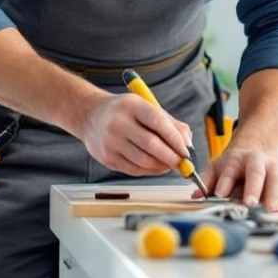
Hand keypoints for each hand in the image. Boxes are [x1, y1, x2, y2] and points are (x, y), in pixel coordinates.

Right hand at [75, 94, 193, 176]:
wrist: (90, 115)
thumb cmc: (124, 111)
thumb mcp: (145, 106)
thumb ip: (170, 123)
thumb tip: (187, 144)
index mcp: (131, 105)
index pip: (157, 122)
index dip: (175, 138)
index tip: (186, 150)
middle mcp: (118, 123)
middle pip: (151, 145)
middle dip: (171, 157)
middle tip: (183, 163)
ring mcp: (110, 142)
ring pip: (143, 161)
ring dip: (162, 166)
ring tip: (170, 165)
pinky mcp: (107, 158)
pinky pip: (134, 170)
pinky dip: (150, 171)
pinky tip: (156, 167)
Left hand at [193, 139, 277, 211]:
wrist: (257, 146)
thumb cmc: (235, 163)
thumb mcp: (217, 166)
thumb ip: (207, 181)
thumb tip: (195, 196)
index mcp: (237, 159)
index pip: (230, 170)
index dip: (225, 181)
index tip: (221, 194)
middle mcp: (259, 163)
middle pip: (259, 174)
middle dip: (256, 189)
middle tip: (253, 205)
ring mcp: (276, 169)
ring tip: (277, 211)